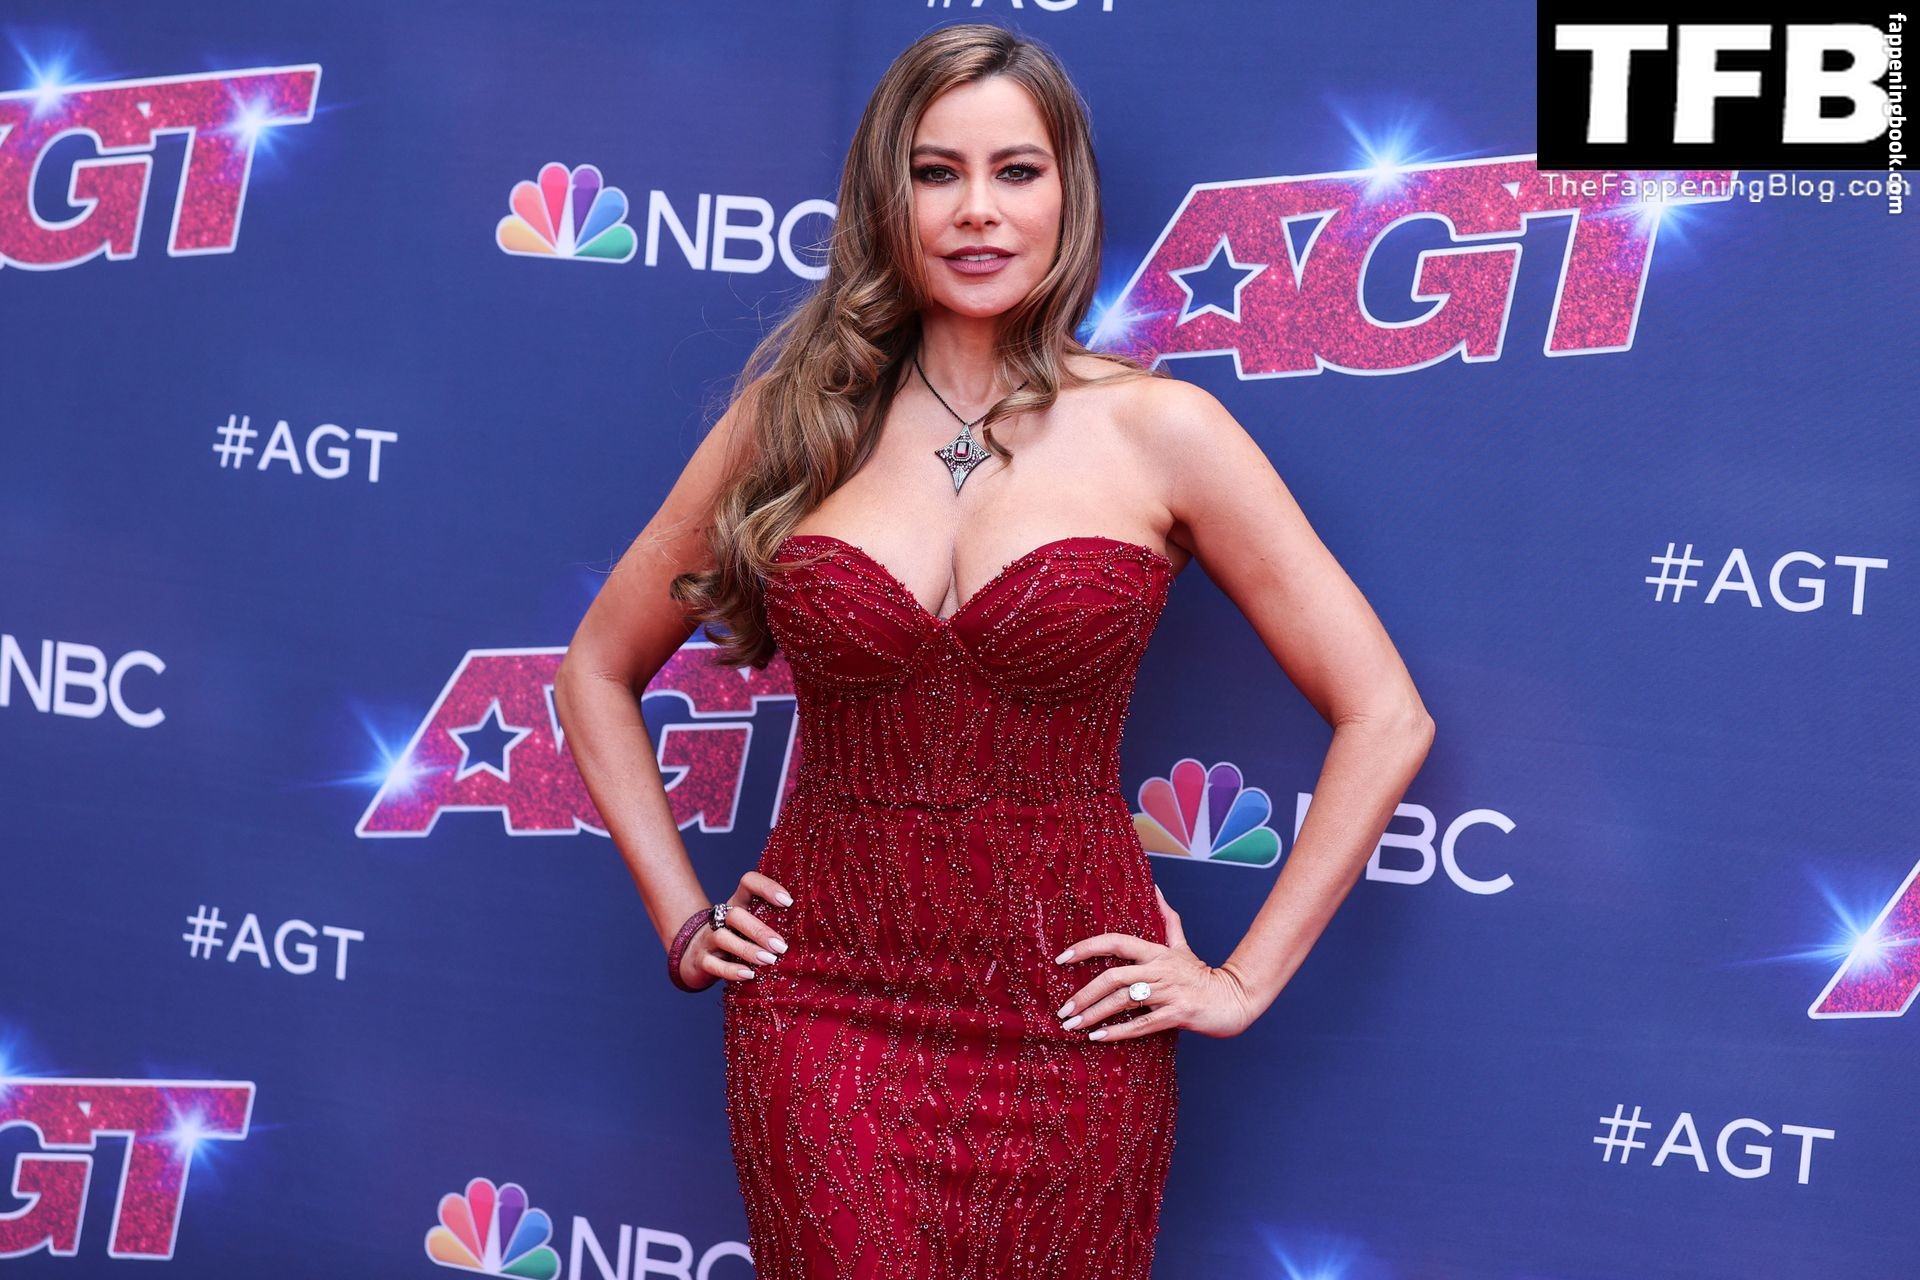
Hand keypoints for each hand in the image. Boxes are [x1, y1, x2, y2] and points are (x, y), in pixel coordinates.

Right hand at [679, 870, 794, 989]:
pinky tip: (749, 975)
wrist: (696, 955)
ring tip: (769, 961)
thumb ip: (775, 922)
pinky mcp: (701, 960)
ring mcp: (708, 938)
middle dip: (760, 930)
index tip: (788, 902)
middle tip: (782, 946)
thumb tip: (814, 932)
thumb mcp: (753, 925)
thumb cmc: (738, 938)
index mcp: (738, 903)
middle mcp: (721, 918)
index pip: (748, 882)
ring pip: (723, 937)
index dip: (766, 887)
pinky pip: (713, 964)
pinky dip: (731, 970)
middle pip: (735, 914)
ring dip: (748, 950)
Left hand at [1052, 883, 1255, 1040]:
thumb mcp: (1182, 945)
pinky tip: (1098, 1038)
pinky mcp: (1177, 1015)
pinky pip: (1142, 1024)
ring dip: (1094, 1014)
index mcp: (1156, 952)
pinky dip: (1118, 1031)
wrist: (1233, 999)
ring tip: (1072, 1025)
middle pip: (1113, 977)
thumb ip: (1167, 919)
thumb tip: (1155, 889)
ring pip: (1123, 1001)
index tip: (1061, 958)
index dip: (1087, 948)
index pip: (1116, 942)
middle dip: (1084, 994)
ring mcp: (1168, 992)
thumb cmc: (1201, 974)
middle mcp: (1159, 970)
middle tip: (1063, 1009)